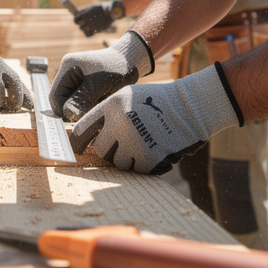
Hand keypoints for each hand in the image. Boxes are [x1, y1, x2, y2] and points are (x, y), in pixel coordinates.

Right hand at [49, 32, 153, 121]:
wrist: (133, 61)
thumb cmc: (118, 68)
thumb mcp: (100, 83)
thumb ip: (82, 98)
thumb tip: (67, 115)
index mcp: (68, 67)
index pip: (55, 97)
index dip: (64, 111)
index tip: (81, 119)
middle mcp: (68, 74)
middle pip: (62, 102)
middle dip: (76, 111)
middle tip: (94, 112)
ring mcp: (76, 81)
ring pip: (72, 106)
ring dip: (84, 110)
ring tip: (100, 105)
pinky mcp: (84, 89)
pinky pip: (81, 105)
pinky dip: (90, 108)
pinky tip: (101, 103)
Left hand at [69, 64, 242, 174]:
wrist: (191, 107)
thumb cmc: (158, 102)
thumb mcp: (129, 97)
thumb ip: (108, 114)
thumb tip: (87, 136)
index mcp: (113, 106)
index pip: (83, 129)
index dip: (77, 142)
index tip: (76, 149)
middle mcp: (120, 124)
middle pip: (101, 150)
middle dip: (108, 150)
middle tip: (122, 144)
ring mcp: (134, 142)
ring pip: (118, 162)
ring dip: (126, 158)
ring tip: (142, 143)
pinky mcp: (148, 157)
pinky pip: (136, 169)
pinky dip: (142, 164)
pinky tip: (153, 149)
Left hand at [72, 0, 123, 36]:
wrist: (110, 12)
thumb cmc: (101, 8)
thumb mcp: (91, 7)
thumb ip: (84, 11)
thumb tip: (77, 14)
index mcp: (85, 15)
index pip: (75, 20)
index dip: (76, 20)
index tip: (77, 19)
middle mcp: (87, 21)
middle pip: (79, 25)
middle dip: (80, 24)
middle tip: (83, 22)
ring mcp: (92, 27)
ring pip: (83, 30)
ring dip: (84, 28)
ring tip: (88, 25)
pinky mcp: (96, 31)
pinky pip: (88, 34)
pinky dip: (87, 33)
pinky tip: (90, 30)